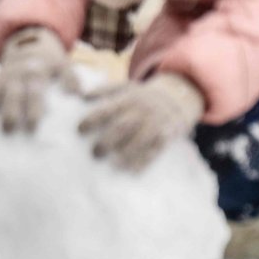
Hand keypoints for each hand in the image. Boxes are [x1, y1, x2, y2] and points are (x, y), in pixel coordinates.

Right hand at [0, 27, 78, 131]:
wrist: (29, 50)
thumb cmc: (51, 68)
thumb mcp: (65, 66)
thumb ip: (72, 79)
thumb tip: (78, 94)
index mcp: (36, 72)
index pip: (34, 90)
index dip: (33, 107)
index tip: (32, 126)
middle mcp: (16, 74)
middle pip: (11, 92)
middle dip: (9, 110)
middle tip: (8, 129)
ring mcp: (1, 78)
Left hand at [77, 73, 205, 171]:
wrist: (178, 97)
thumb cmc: (143, 96)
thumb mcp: (125, 87)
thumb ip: (104, 90)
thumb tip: (81, 96)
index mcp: (127, 99)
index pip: (107, 109)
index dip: (92, 120)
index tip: (79, 130)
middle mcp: (140, 111)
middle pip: (121, 127)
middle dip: (106, 142)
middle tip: (94, 153)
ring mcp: (154, 124)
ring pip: (138, 141)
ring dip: (124, 154)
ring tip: (112, 165)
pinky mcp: (165, 136)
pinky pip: (154, 151)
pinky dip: (143, 162)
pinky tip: (132, 171)